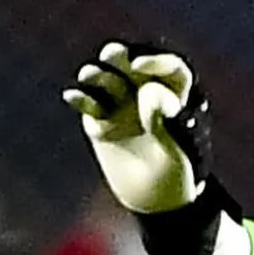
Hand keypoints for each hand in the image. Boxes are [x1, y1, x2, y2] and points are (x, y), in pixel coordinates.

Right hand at [63, 42, 210, 214]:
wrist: (156, 200)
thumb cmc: (178, 174)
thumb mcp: (180, 150)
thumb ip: (168, 122)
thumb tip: (149, 93)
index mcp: (175, 95)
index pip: (169, 68)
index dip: (156, 62)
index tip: (140, 68)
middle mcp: (147, 93)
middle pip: (132, 64)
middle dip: (120, 55)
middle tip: (112, 54)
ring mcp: (122, 105)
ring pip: (107, 79)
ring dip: (97, 74)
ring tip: (90, 76)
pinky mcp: (100, 120)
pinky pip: (88, 103)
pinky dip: (80, 97)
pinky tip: (73, 96)